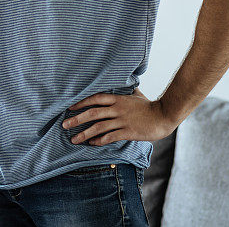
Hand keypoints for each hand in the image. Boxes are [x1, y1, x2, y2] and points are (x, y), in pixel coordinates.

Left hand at [61, 88, 177, 145]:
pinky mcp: (128, 132)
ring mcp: (122, 121)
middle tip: (64, 125)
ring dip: (84, 133)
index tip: (69, 108)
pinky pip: (110, 137)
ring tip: (73, 139)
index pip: (94, 99)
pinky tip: (91, 143)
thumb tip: (122, 84)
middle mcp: (117, 109)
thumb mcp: (135, 94)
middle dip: (77, 119)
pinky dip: (99, 140)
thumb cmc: (149, 106)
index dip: (81, 103)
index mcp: (117, 99)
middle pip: (92, 113)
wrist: (164, 116)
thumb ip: (125, 91)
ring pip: (98, 127)